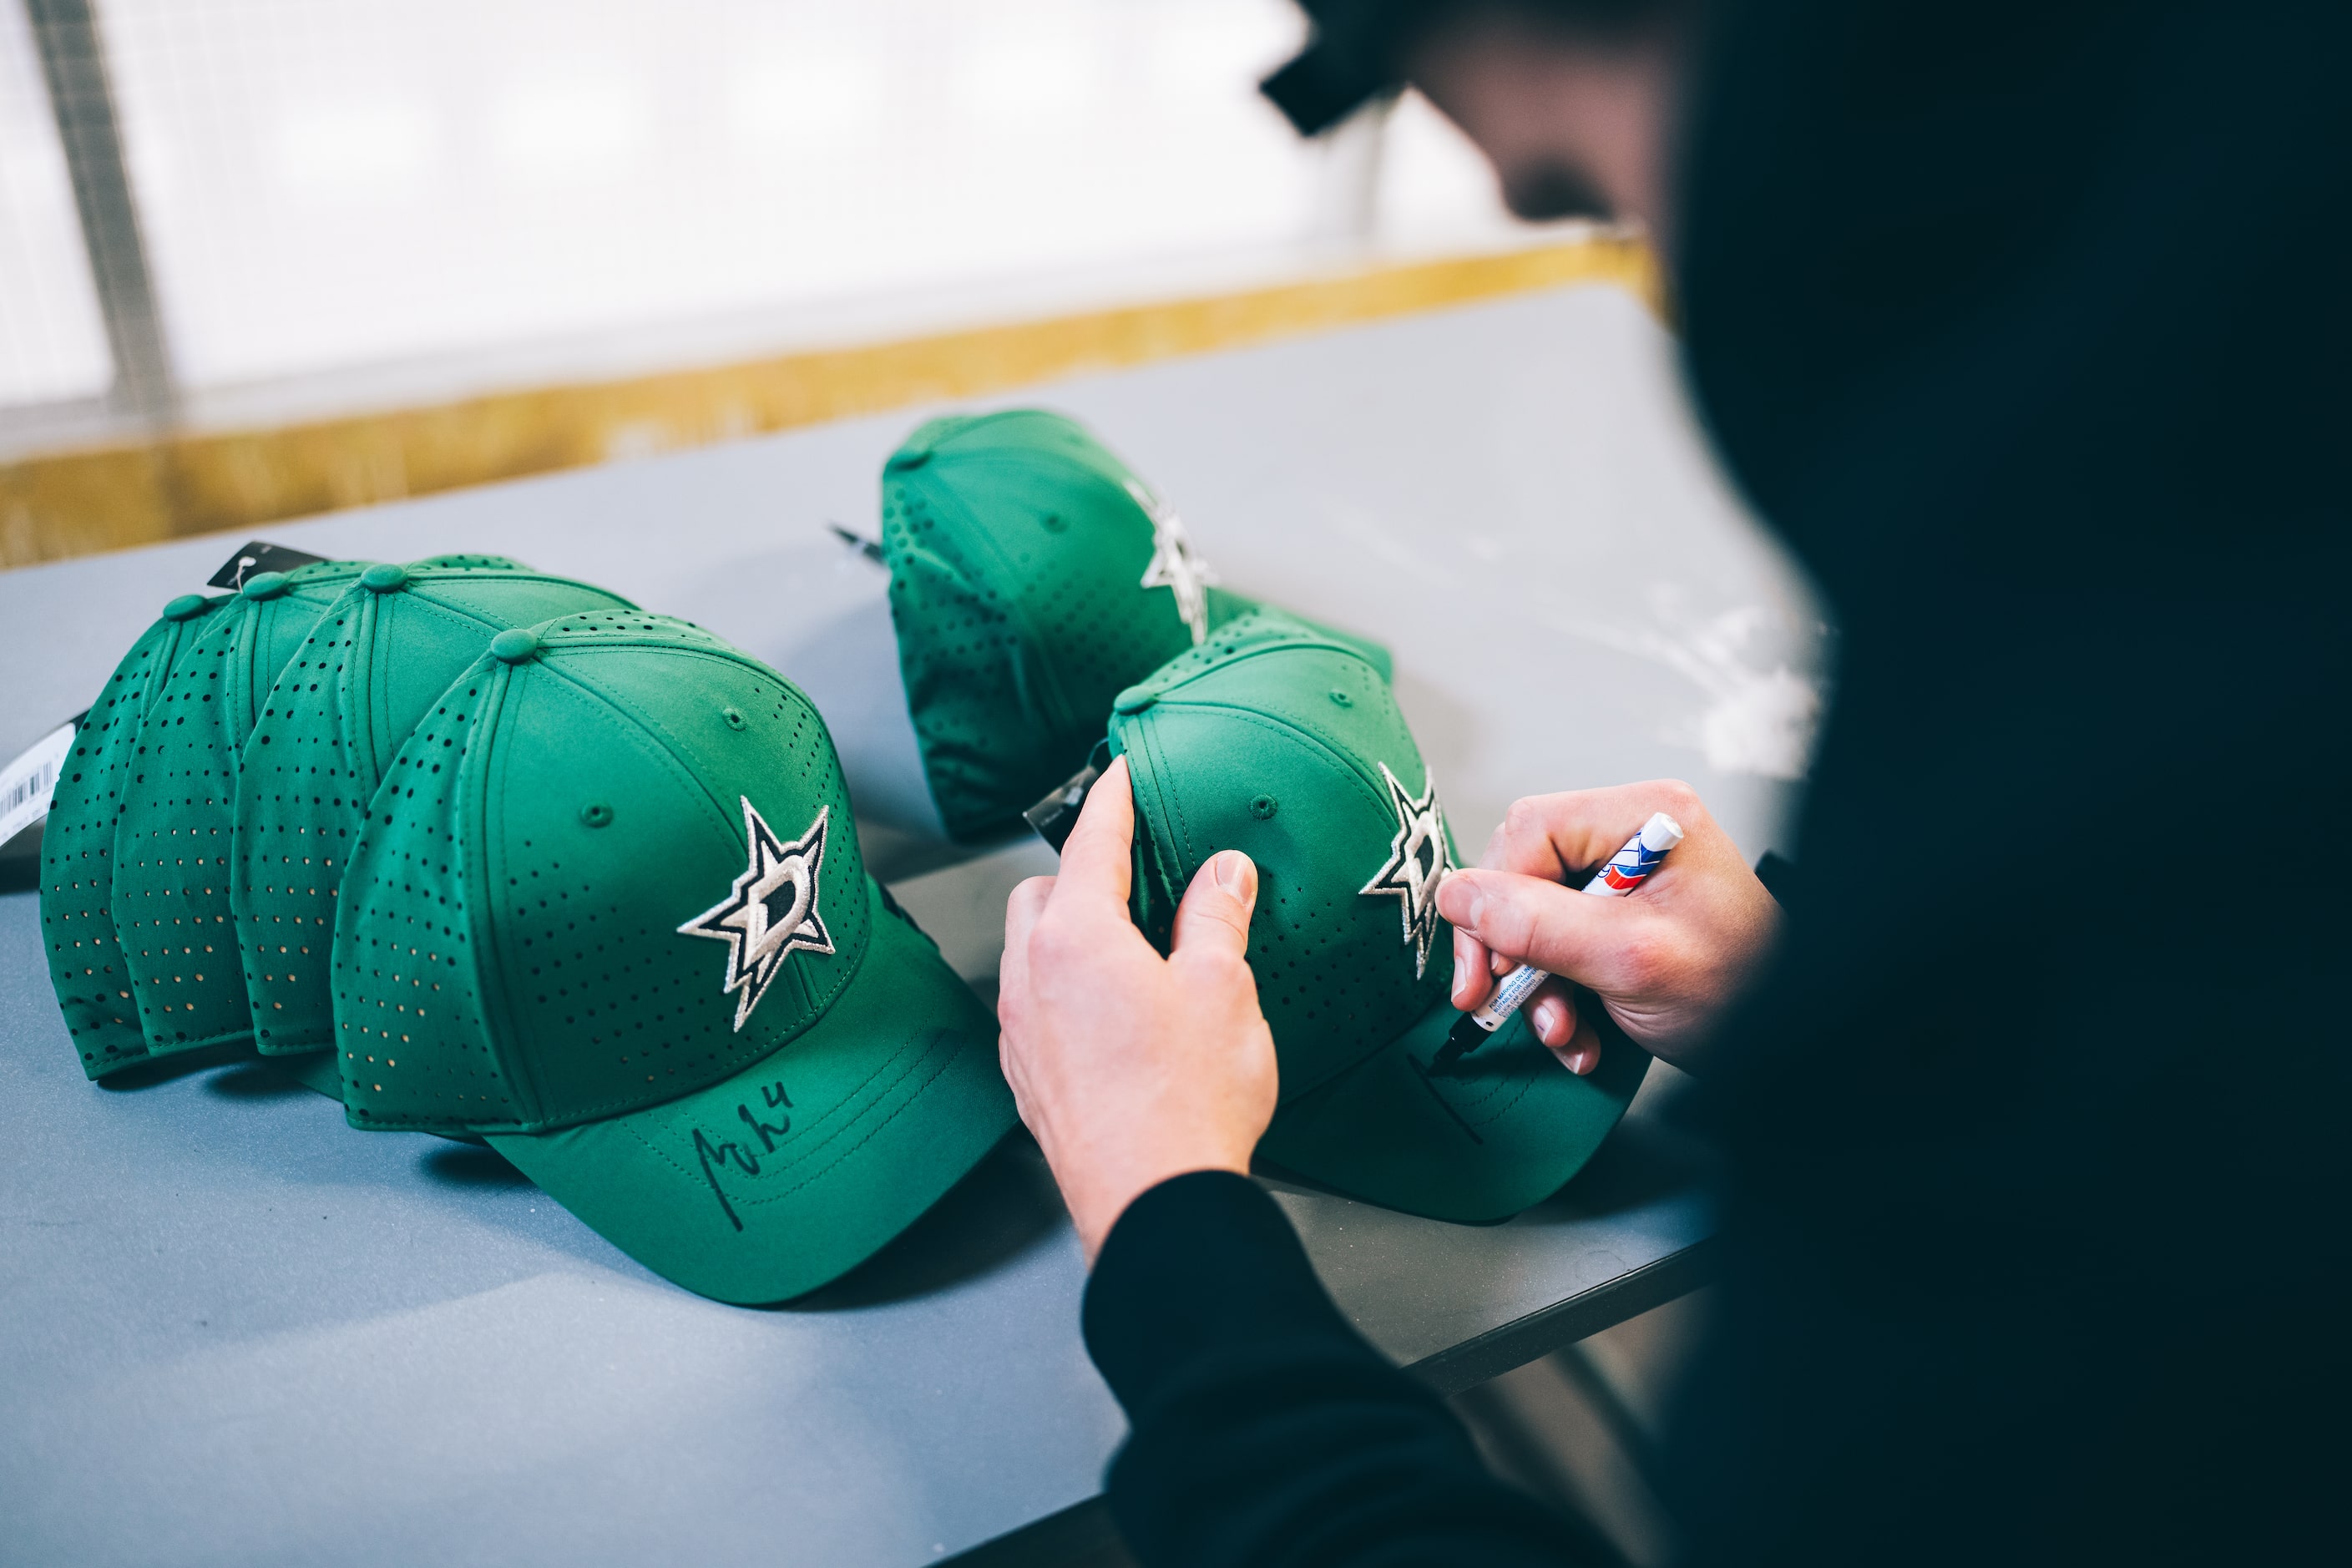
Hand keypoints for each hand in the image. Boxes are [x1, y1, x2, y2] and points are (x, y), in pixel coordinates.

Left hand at [999, 757, 1279, 1260]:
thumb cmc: (1187, 1099)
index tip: (1120, 774)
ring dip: (1068, 936)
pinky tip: (1112, 1015)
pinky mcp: (1027, 1080)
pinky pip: (1034, 1010)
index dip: (1111, 802)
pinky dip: (1065, 992)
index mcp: (1076, 938)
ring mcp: (1021, 1034)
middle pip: (1039, 895)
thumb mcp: (1221, 987)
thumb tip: (1222, 874)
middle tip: (1132, 872)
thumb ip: (1215, 918)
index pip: (1089, 844)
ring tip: (1130, 948)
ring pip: (1029, 955)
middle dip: (1078, 873)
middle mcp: (1031, 979)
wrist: (1154, 1200)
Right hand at [1435, 780, 1779, 1075]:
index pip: (1528, 833)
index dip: (1495, 898)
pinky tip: (1579, 1036)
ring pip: (1532, 919)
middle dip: (1513, 952)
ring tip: (1562, 1033)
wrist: (1787, 1042)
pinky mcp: (1618, 920)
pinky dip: (1558, 996)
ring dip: (1535, 987)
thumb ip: (1536, 924)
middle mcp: (1628, 836)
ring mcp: (1623, 878)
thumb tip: (1455, 895)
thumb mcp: (1629, 959)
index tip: (1486, 967)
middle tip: (1499, 1004)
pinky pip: (1557, 946)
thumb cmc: (1740, 990)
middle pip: (1522, 875)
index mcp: (1642, 817)